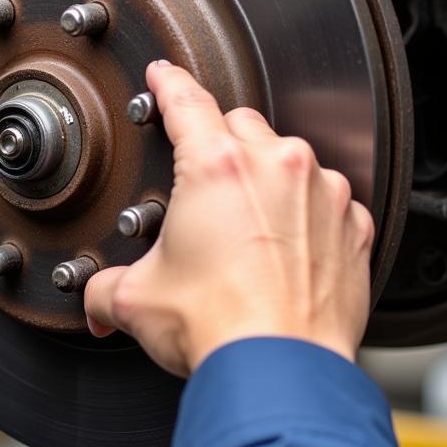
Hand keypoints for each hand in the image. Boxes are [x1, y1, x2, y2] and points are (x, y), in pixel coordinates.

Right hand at [85, 61, 374, 377]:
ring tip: (242, 225)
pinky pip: (325, 198)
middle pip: (238, 124)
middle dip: (216, 142)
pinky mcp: (351, 226)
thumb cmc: (218, 328)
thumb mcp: (137, 301)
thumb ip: (104, 290)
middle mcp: (274, 166)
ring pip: (286, 157)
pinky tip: (282, 246)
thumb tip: (95, 301)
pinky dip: (304, 211)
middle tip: (199, 186)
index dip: (167, 82)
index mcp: (216, 167)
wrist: (281, 372)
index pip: (185, 100)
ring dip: (263, 177)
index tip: (163, 74)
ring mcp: (321, 193)